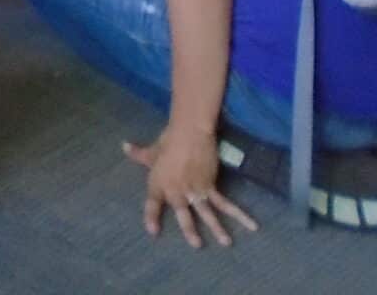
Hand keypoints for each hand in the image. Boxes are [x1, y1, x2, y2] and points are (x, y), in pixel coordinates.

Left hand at [124, 124, 256, 247]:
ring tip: (226, 242)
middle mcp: (176, 191)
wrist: (189, 132)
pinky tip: (251, 224)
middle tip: (197, 245)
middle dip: (190, 230)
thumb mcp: (152, 151)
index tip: (152, 232)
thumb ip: (138, 154)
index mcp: (158, 184)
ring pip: (206, 213)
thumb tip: (124, 146)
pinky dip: (239, 214)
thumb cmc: (168, 141)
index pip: (152, 204)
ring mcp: (195, 190)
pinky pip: (224, 203)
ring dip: (217, 228)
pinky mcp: (210, 186)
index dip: (151, 217)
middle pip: (183, 214)